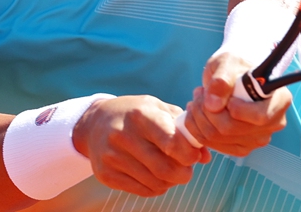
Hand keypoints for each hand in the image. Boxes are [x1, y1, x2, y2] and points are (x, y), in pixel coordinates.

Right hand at [72, 95, 211, 195]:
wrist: (95, 123)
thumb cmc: (135, 114)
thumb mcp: (158, 109)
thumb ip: (184, 129)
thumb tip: (205, 157)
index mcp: (141, 115)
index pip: (172, 143)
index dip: (189, 154)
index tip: (193, 155)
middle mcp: (123, 135)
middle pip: (166, 169)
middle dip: (184, 173)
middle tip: (186, 168)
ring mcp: (112, 157)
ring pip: (156, 183)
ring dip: (171, 181)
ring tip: (170, 170)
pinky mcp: (106, 175)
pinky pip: (143, 191)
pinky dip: (156, 187)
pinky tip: (154, 174)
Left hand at [180, 51, 290, 155]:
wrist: (233, 75)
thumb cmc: (236, 65)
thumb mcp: (228, 62)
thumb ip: (222, 79)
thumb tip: (213, 104)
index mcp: (279, 100)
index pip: (260, 116)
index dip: (237, 110)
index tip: (225, 97)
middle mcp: (273, 123)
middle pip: (232, 129)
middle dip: (207, 111)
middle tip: (198, 92)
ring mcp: (258, 138)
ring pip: (219, 138)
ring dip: (199, 119)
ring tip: (197, 99)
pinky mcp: (242, 147)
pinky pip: (215, 145)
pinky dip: (199, 130)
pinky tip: (198, 113)